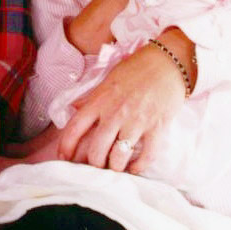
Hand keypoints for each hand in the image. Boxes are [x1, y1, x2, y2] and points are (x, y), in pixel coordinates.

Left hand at [57, 40, 186, 173]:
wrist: (167, 62)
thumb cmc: (136, 69)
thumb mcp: (107, 80)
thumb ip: (91, 98)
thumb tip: (74, 109)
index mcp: (100, 100)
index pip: (75, 127)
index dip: (66, 146)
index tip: (63, 158)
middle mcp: (115, 113)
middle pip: (96, 150)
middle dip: (93, 164)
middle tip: (96, 166)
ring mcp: (136, 122)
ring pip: (118, 157)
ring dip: (115, 167)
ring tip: (114, 167)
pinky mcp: (157, 128)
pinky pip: (147, 156)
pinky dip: (139, 167)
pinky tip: (134, 167)